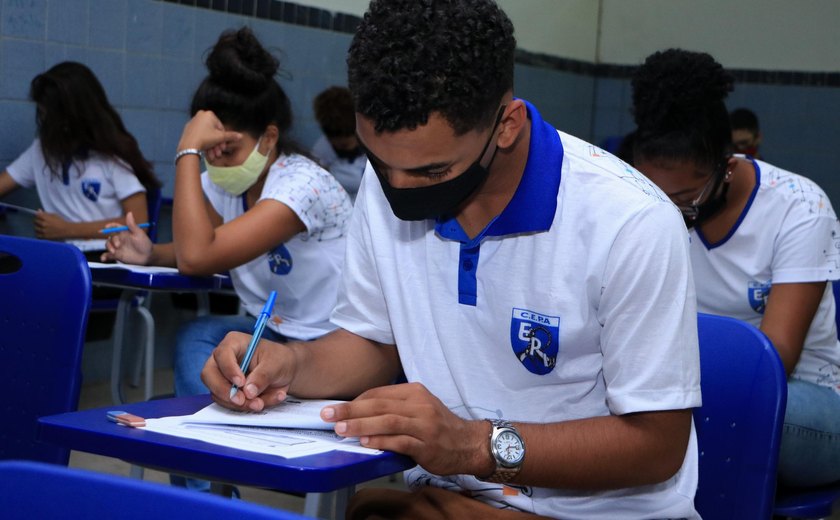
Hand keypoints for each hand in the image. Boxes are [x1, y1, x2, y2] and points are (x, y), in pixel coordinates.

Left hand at [34, 210, 68, 239]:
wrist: (67, 230)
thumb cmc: (61, 222)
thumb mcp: (54, 215)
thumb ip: (45, 213)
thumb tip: (38, 210)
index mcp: (45, 218)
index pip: (36, 215)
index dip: (38, 216)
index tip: (40, 217)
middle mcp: (43, 224)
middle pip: (35, 221)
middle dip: (37, 221)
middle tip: (42, 222)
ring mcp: (43, 231)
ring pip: (35, 228)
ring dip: (38, 227)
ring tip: (42, 228)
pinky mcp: (45, 236)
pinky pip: (37, 235)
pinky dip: (38, 233)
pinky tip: (42, 232)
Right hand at [100, 211, 152, 263]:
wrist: (148, 257)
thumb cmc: (145, 244)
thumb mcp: (139, 234)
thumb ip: (132, 225)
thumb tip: (129, 212)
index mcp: (124, 233)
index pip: (115, 227)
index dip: (110, 226)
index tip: (106, 227)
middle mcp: (120, 239)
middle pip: (111, 237)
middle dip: (113, 241)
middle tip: (118, 245)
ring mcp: (118, 247)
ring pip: (108, 245)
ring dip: (109, 247)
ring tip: (114, 252)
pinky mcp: (117, 255)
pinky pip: (108, 255)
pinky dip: (104, 256)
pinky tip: (103, 259)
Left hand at [177, 110, 241, 160]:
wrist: (189, 145)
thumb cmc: (205, 138)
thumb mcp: (220, 137)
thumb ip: (231, 136)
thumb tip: (241, 136)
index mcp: (208, 114)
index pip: (220, 127)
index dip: (223, 139)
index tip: (223, 147)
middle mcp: (200, 115)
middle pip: (213, 132)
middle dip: (216, 144)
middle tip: (218, 152)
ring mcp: (193, 122)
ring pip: (206, 135)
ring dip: (211, 146)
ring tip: (213, 155)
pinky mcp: (188, 129)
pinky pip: (199, 136)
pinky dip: (204, 143)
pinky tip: (206, 152)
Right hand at [201, 332, 296, 410]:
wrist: (284, 371)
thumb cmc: (279, 359)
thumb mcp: (276, 364)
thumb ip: (263, 376)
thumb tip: (248, 392)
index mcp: (234, 343)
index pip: (222, 354)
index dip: (229, 370)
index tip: (241, 383)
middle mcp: (223, 359)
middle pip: (209, 375)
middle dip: (224, 391)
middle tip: (242, 401)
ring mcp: (222, 377)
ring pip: (218, 394)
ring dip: (239, 403)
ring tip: (261, 403)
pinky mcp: (227, 392)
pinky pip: (229, 404)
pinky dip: (245, 407)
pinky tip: (263, 402)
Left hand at [321, 383, 488, 476]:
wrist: (469, 443)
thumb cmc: (440, 427)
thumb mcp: (419, 408)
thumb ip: (394, 408)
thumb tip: (360, 413)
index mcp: (414, 392)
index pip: (379, 393)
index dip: (355, 401)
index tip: (336, 407)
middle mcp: (419, 405)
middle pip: (379, 405)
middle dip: (350, 409)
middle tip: (327, 414)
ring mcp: (424, 424)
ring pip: (387, 421)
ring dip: (360, 425)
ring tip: (340, 428)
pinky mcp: (426, 444)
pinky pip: (400, 441)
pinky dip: (381, 441)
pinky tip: (365, 442)